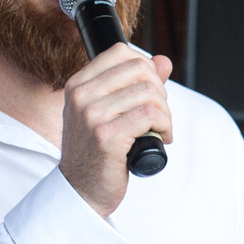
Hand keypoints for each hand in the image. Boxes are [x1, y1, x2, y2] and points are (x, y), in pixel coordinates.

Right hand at [59, 46, 173, 216]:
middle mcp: (81, 96)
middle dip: (159, 91)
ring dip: (165, 113)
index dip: (146, 69)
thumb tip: (163, 61)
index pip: (120, 52)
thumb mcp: (109, 112)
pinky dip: (165, 126)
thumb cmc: (97, 152)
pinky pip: (150, 116)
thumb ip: (134, 84)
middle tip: (158, 115)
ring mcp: (92, 116)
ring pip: (149, 93)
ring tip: (160, 129)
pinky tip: (161, 138)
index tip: (150, 93)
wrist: (82, 190)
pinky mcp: (107, 136)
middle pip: (139, 69)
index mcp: (78, 85)